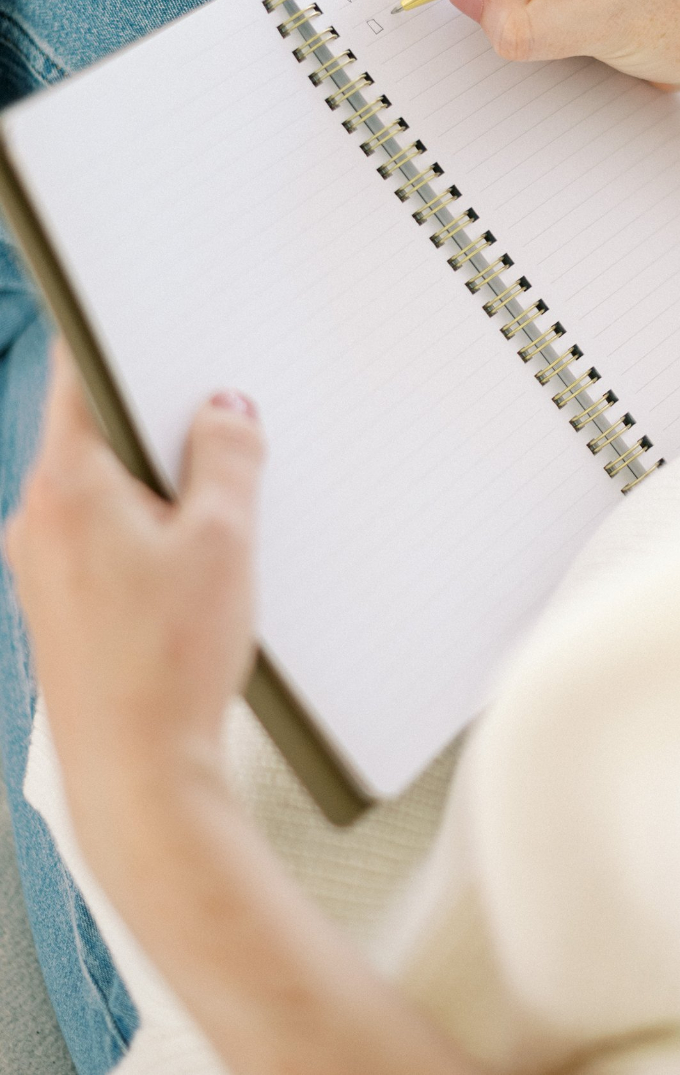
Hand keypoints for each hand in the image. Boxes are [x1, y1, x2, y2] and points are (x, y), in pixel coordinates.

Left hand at [5, 345, 263, 853]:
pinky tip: (190, 572)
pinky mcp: (59, 604)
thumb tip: (224, 413)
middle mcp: (37, 521)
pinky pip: (103, 536)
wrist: (137, 779)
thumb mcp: (222, 541)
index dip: (122, 339)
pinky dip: (146, 532)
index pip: (82, 378)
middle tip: (221, 443)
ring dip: (158, 487)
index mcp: (67, 488)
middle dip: (161, 428)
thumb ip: (226, 458)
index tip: (149, 316)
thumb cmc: (166, 671)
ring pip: (104, 488)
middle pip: (98, 434)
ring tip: (213, 527)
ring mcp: (41, 565)